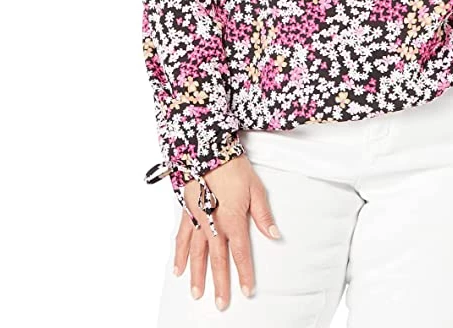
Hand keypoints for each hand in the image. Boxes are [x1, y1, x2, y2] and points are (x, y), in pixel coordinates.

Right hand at [172, 154, 280, 309]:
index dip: (244, 274)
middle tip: (221, 304)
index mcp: (233, 219)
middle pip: (217, 260)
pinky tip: (177, 268)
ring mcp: (197, 219)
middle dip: (220, 283)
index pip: (240, 253)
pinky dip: (178, 254)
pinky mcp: (187, 212)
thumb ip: (263, 214)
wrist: (208, 149)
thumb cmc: (233, 166)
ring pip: (196, 254)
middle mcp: (213, 224)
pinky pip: (181, 237)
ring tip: (197, 293)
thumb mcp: (255, 188)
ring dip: (197, 275)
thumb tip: (274, 235)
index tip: (247, 291)